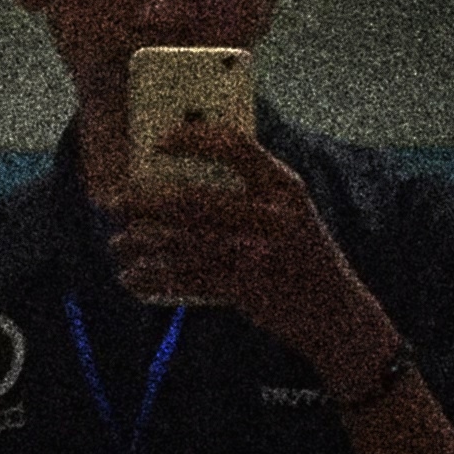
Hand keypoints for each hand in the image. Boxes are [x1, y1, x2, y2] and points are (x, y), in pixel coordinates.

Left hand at [109, 123, 393, 394]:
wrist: (335, 313)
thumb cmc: (302, 254)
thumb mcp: (290, 213)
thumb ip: (251, 191)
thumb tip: (183, 173)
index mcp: (285, 186)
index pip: (236, 147)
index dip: (193, 140)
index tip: (159, 143)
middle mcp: (272, 216)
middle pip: (193, 201)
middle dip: (145, 202)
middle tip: (118, 204)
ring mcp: (259, 253)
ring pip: (182, 243)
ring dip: (141, 244)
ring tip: (118, 245)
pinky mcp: (246, 289)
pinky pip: (186, 279)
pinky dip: (153, 278)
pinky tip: (134, 278)